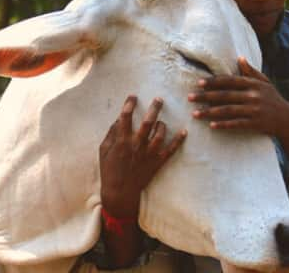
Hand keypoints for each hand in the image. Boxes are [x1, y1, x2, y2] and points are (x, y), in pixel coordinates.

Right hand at [99, 96, 185, 217]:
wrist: (120, 192)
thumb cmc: (109, 170)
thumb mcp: (104, 150)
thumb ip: (111, 134)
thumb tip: (119, 119)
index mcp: (122, 141)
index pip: (126, 117)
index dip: (129, 104)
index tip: (133, 96)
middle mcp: (137, 145)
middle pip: (148, 122)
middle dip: (154, 108)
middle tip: (159, 99)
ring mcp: (148, 154)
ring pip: (160, 134)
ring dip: (162, 125)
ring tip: (161, 121)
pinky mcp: (157, 162)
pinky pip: (171, 150)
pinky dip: (179, 140)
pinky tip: (184, 131)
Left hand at [188, 57, 288, 137]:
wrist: (287, 119)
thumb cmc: (273, 99)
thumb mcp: (265, 83)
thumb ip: (251, 72)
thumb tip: (240, 58)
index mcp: (253, 84)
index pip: (230, 81)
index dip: (213, 82)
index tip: (198, 83)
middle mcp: (253, 96)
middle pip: (225, 95)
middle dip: (205, 96)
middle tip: (190, 97)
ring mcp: (254, 110)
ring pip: (228, 110)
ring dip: (210, 112)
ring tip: (195, 114)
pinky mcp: (255, 123)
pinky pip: (236, 124)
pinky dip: (223, 125)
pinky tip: (211, 125)